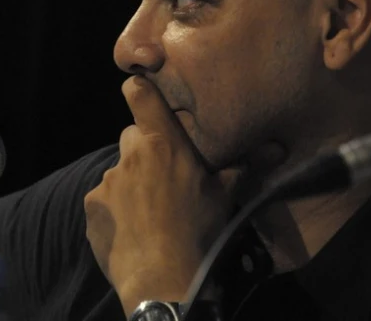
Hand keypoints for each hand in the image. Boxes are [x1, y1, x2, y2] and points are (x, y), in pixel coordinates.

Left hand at [84, 76, 279, 315]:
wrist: (164, 281)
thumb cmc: (199, 233)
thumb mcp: (224, 197)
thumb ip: (241, 165)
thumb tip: (278, 148)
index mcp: (163, 144)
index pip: (140, 96)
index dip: (138, 89)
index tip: (141, 90)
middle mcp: (131, 155)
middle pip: (132, 137)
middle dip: (144, 150)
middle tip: (161, 176)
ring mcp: (109, 180)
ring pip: (119, 171)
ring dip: (130, 183)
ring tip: (148, 212)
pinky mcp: (92, 205)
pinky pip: (103, 199)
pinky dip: (114, 208)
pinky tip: (131, 229)